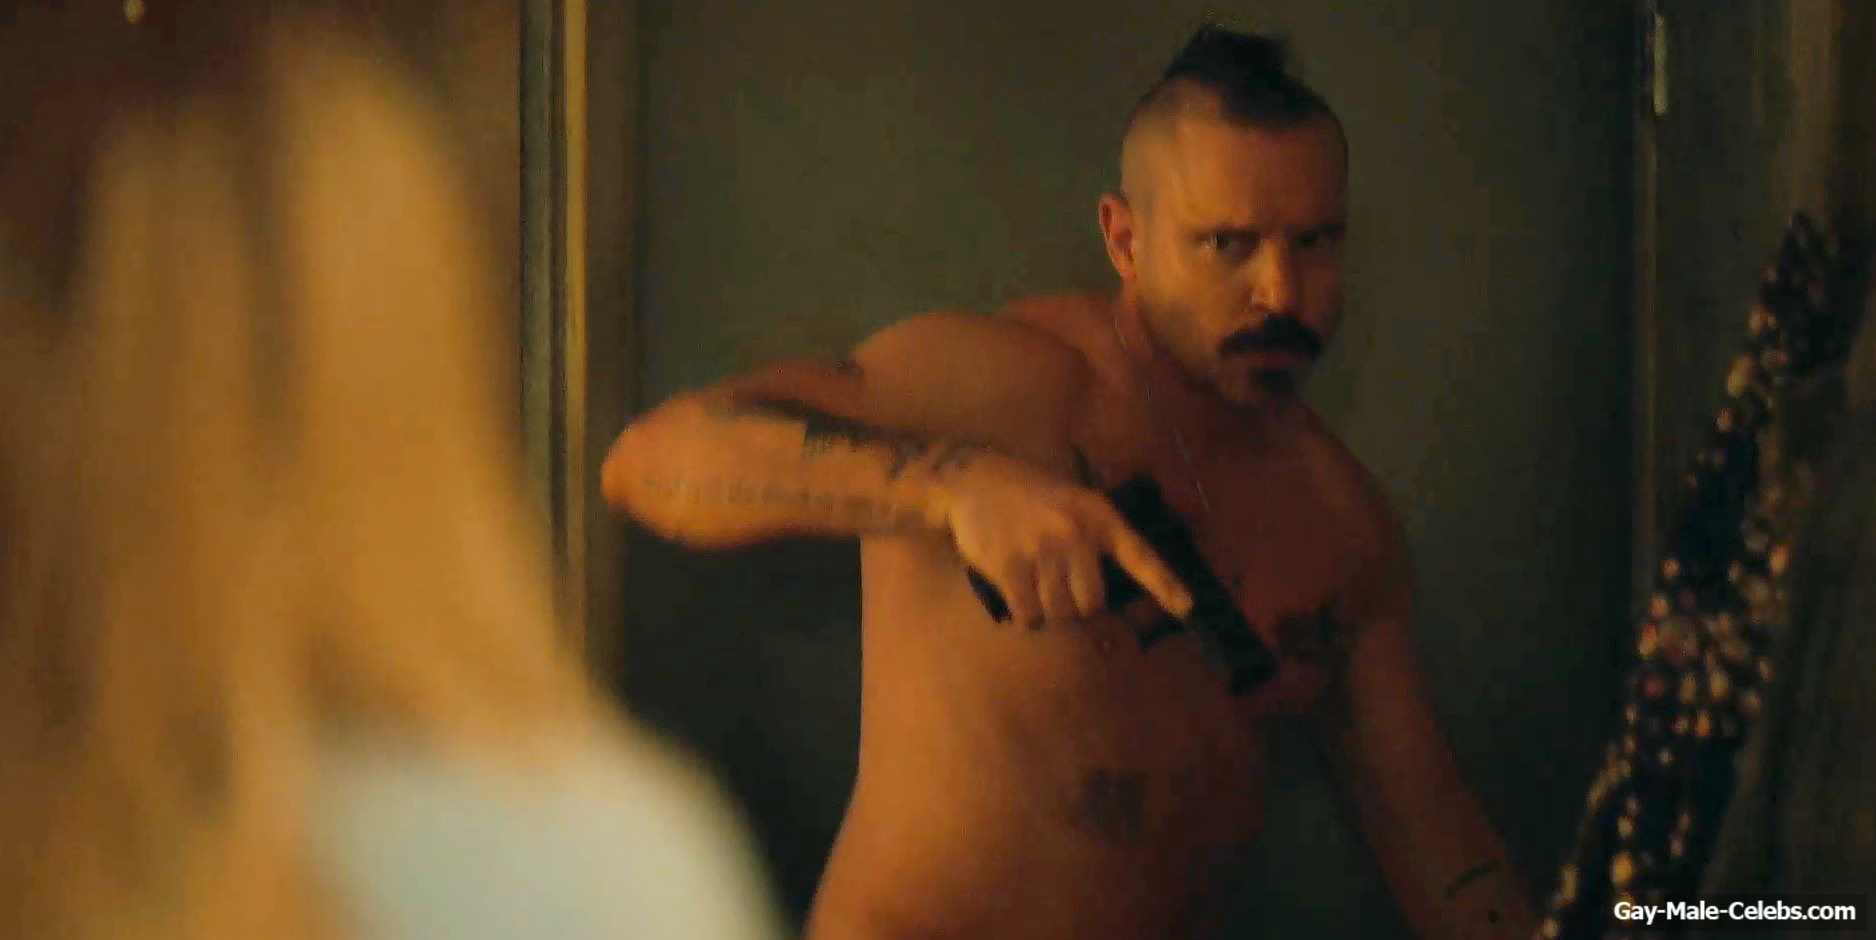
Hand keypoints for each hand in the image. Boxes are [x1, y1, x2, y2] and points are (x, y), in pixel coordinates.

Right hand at [937, 454, 1192, 626]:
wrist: (974, 477)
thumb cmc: (1030, 494)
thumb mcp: (1072, 501)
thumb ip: (1092, 539)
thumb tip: (1100, 597)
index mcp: (1097, 515)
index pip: (1139, 555)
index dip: (1165, 584)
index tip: (1187, 608)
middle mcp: (1074, 532)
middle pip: (1091, 603)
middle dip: (1075, 604)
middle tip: (1058, 586)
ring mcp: (1041, 549)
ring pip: (1059, 612)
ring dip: (1047, 609)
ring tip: (1033, 584)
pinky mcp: (1009, 565)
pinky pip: (1029, 615)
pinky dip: (1025, 615)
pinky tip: (1016, 592)